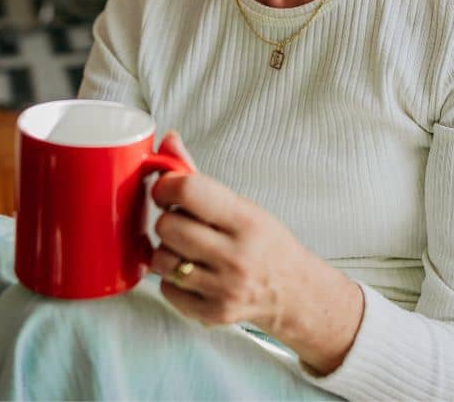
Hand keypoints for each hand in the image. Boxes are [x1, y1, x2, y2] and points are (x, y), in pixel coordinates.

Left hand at [147, 132, 363, 373]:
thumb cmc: (264, 242)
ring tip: (188, 249)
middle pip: (167, 226)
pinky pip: (166, 289)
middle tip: (183, 222)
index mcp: (246, 221)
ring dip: (168, 251)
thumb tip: (167, 140)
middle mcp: (236, 256)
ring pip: (161, 259)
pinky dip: (172, 279)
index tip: (167, 190)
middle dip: (168, 220)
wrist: (293, 292)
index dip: (166, 186)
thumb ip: (198, 176)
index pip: (188, 191)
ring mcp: (223, 289)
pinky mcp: (211, 314)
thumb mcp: (242, 205)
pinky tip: (193, 272)